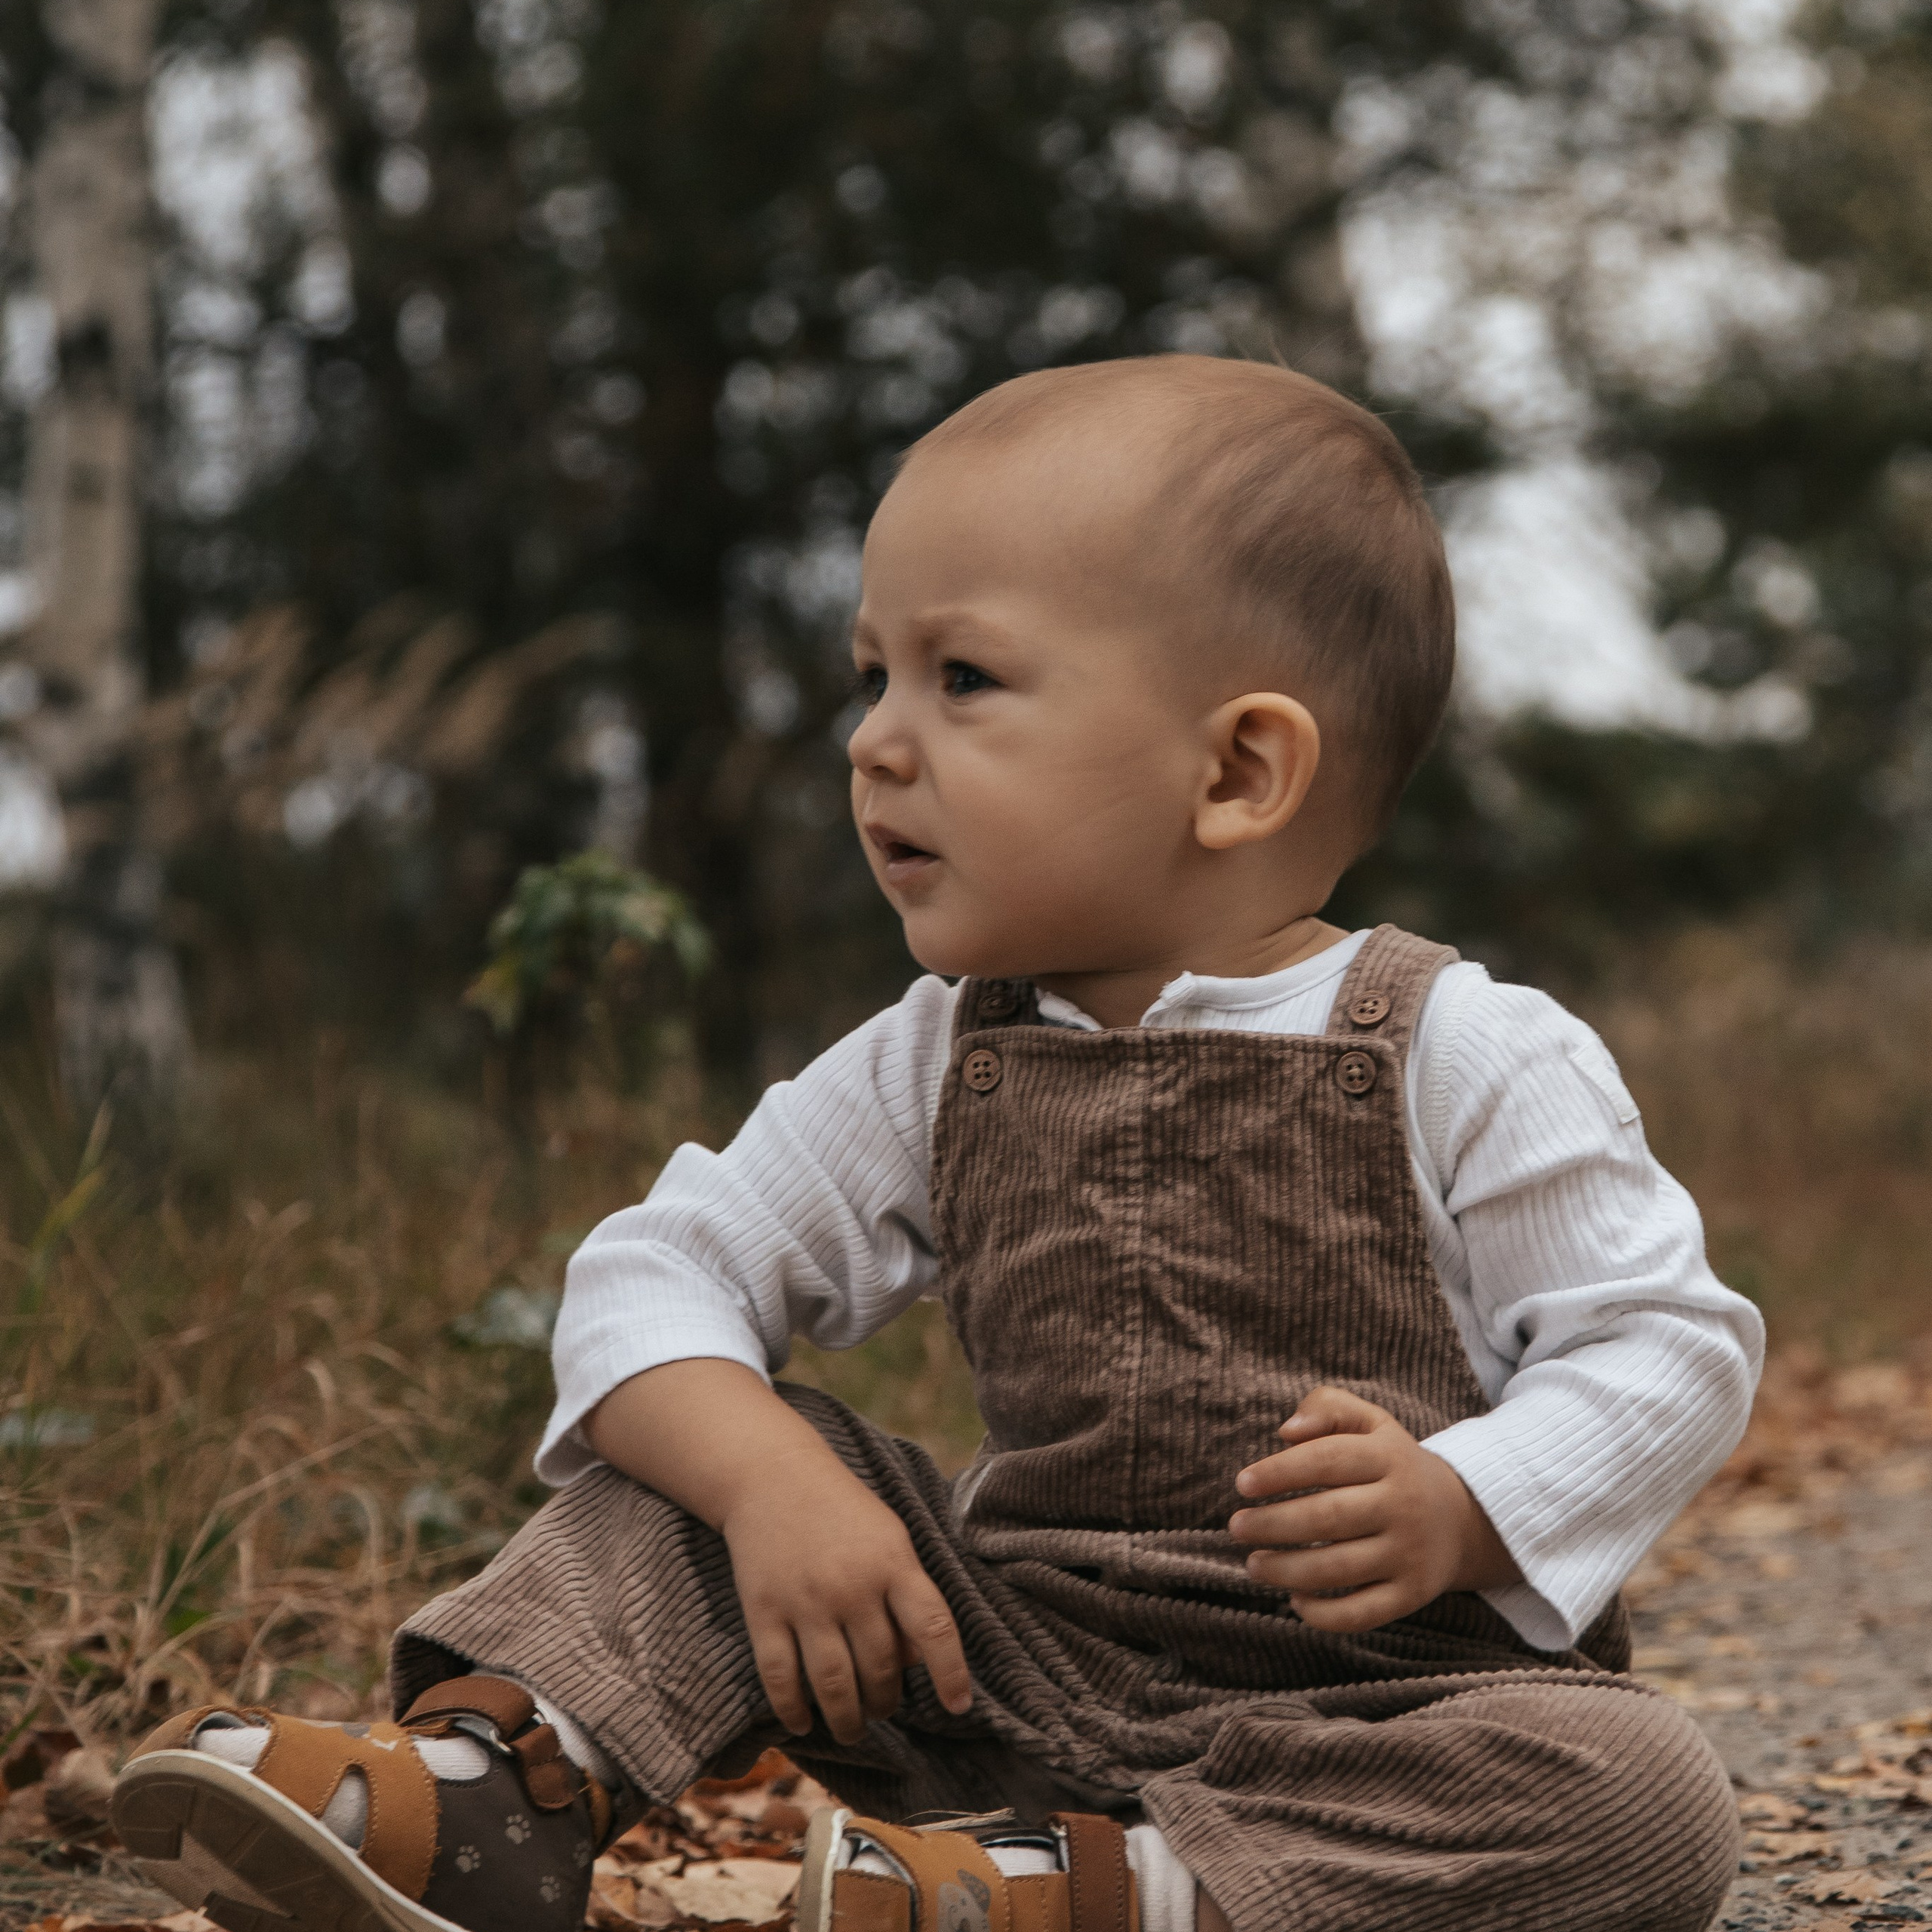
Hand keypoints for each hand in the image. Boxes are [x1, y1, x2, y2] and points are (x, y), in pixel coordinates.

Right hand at [586, 1360, 972, 1747]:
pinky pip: (780, 1676)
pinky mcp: (764, 1612)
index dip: (951, 1673)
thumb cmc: (842, 1510)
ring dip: (847, 1719)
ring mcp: (806, 1601)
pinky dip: (793, 1709)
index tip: (959, 1707)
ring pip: (833, 1683)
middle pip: (879, 1667)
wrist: (772, 1476)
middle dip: (885, 1701)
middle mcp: (852, 1586)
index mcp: (893, 1563)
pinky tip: (803, 1723)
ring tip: (852, 1729)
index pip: (934, 1627)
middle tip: (884, 1709)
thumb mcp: (890, 1537)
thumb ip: (908, 1594)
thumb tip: (918, 1661)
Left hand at [1228, 1386, 1519, 1632]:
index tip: (1242, 1484)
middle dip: (1274, 1524)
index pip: (1327, 1460)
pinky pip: (1364, 1613)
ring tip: (1253, 1564)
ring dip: (1287, 1570)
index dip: (1279, 1472)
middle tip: (1237, 1526)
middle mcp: (1403, 1505)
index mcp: (1388, 1457)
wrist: (1463, 1517)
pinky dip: (1324, 1615)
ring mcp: (1410, 1553)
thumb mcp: (1372, 1423)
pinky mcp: (1412, 1594)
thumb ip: (1328, 1408)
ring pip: (1340, 1569)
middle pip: (1329, 1517)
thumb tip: (1286, 1431)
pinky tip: (1295, 1600)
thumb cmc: (1393, 1465)